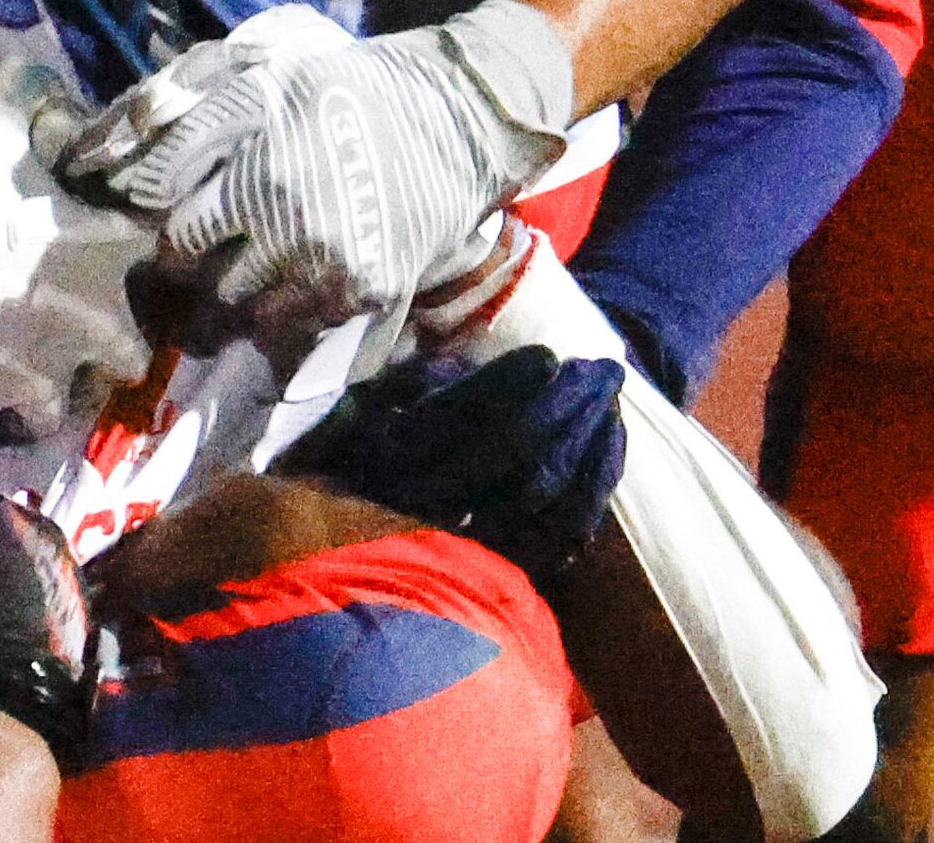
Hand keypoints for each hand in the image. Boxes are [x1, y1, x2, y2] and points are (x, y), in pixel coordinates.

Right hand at [0, 58, 154, 456]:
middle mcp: (80, 325)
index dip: (133, 245)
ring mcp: (25, 376)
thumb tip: (68, 108)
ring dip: (38, 398)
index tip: (114, 241)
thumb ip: (46, 99)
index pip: (151, 249)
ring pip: (55, 413)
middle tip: (78, 332)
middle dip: (109, 350)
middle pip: (129, 358)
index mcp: (98, 250)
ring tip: (15, 379)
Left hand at [64, 0, 576, 320]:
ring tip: (256, 260)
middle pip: (194, 266)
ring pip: (237, 304)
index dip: (164, 219)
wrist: (454, 121)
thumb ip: (192, 115)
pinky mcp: (360, 290)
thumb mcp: (265, 78)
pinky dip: (283, 308)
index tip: (176, 215)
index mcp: (253, 154)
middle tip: (207, 245)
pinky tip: (297, 275)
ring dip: (233, 289)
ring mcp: (322, 256)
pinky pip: (291, 324)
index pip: (170, 216)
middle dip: (190, 259)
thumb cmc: (345, 92)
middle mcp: (282, 208)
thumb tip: (105, 149)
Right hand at [284, 346, 626, 556]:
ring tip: (610, 402)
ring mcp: (469, 547)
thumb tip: (458, 369)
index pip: (462, 419)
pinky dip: (595, 489)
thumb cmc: (339, 476)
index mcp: (389, 459)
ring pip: (548, 492)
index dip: (512, 385)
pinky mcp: (501, 576)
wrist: (323, 578)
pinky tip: (606, 451)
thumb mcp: (353, 418)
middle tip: (602, 366)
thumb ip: (406, 388)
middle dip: (568, 403)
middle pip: (518, 450)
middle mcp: (429, 504)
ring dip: (589, 441)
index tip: (546, 356)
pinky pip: (563, 537)